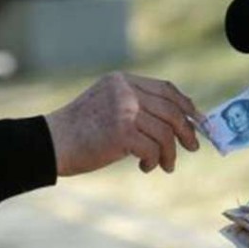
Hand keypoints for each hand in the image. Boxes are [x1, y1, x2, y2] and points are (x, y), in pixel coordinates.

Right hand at [44, 72, 201, 175]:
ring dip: (169, 153)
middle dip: (186, 131)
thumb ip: (137, 107)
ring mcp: (123, 109)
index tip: (198, 120)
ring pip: (165, 132)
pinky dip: (154, 161)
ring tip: (165, 165)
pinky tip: (146, 167)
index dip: (185, 105)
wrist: (51, 144)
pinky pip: (153, 149)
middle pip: (171, 110)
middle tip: (192, 147)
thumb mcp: (109, 106)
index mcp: (122, 80)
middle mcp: (125, 90)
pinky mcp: (122, 131)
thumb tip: (177, 123)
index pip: (165, 89)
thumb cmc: (80, 131)